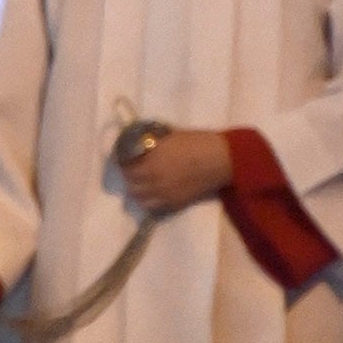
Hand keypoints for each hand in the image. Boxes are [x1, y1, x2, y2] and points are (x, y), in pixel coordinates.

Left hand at [119, 127, 233, 216]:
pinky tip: (151, 193)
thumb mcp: (170, 136)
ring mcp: (163, 193)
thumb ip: (154, 143)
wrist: (219, 160)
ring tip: (140, 183)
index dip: (123, 162)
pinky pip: (152, 206)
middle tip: (132, 170)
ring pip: (138, 197)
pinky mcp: (173, 203)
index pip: (126, 165)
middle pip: (130, 182)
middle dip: (129, 176)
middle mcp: (153, 177)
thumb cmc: (197, 142)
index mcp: (151, 158)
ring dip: (136, 189)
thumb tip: (142, 144)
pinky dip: (147, 200)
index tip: (125, 158)